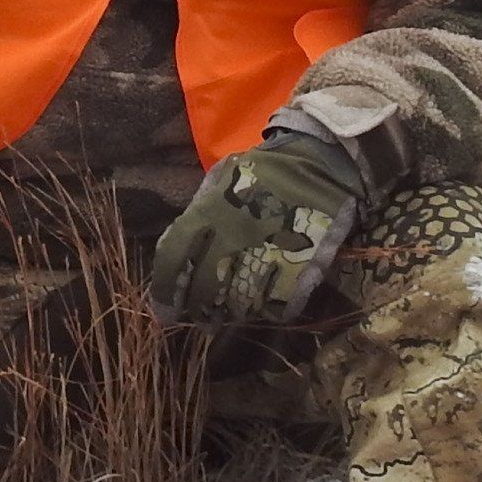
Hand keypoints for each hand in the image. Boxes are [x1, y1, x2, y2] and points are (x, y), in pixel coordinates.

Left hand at [149, 132, 364, 325]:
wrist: (318, 163)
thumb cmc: (262, 171)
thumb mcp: (222, 180)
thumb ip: (199, 212)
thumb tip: (180, 249)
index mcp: (207, 212)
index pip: (172, 257)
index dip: (164, 288)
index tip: (164, 309)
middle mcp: (231, 237)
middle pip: (203, 287)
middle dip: (197, 308)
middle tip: (198, 318)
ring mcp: (265, 255)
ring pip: (237, 302)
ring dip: (228, 313)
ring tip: (225, 316)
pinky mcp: (298, 269)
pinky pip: (274, 304)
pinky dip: (264, 311)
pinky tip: (258, 308)